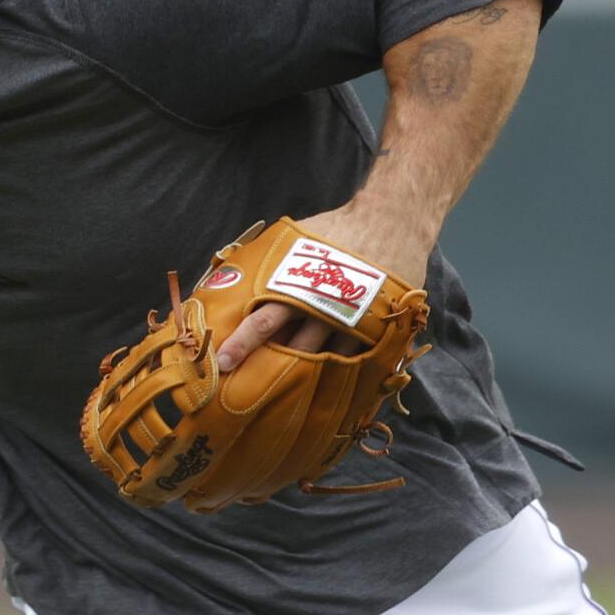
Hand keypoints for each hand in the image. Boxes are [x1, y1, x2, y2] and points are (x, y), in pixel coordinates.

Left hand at [212, 204, 434, 372]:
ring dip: (303, 376)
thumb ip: (268, 259)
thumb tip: (229, 271)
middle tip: (248, 391)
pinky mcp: (376, 328)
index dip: (242, 343)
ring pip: (324, 359)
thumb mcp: (297, 239)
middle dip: (270, 370)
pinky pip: (354, 359)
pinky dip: (337, 372)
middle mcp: (324, 305)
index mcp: (300, 284)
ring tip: (283, 395)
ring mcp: (352, 319)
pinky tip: (323, 385)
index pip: (264, 321)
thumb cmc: (337, 229)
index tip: (223, 362)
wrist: (390, 219)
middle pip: (292, 347)